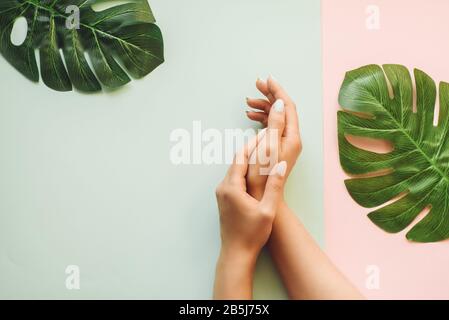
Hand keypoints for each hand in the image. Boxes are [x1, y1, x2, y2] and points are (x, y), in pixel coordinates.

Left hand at [215, 131, 286, 260]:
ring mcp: (221, 193)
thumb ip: (274, 186)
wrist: (236, 253)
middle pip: (237, 161)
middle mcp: (223, 187)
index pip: (241, 158)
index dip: (253, 145)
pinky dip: (244, 170)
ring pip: (235, 169)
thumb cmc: (252, 234)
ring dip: (248, 160)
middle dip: (251, 149)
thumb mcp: (267, 210)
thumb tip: (281, 164)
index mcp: (232, 188)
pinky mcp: (223, 199)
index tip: (264, 134)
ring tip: (263, 150)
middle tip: (265, 137)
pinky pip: (233, 178)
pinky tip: (255, 170)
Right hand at [246, 76, 301, 199]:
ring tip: (248, 101)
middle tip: (256, 84)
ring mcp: (284, 142)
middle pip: (282, 109)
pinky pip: (270, 126)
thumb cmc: (261, 174)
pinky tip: (250, 115)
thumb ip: (275, 123)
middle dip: (270, 95)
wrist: (260, 195)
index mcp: (292, 137)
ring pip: (275, 116)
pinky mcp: (275, 147)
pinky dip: (261, 118)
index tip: (267, 79)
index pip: (288, 106)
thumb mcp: (267, 147)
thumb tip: (279, 103)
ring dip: (263, 106)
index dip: (278, 91)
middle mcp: (291, 138)